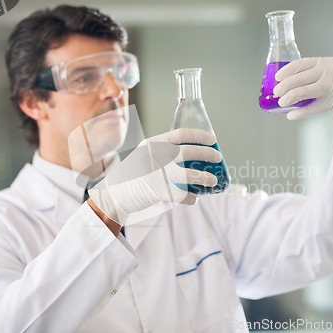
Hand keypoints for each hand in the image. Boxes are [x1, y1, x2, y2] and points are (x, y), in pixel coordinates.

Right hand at [88, 129, 221, 224]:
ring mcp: (157, 173)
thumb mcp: (145, 156)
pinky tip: (194, 198)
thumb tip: (194, 158)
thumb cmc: (134, 175)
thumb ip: (164, 154)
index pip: (180, 134)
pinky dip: (190, 197)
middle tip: (218, 157)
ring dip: (205, 177)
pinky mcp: (158, 191)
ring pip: (189, 174)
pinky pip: (181, 194)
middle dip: (207, 154)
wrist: (114, 194)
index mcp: (153, 144)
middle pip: (188, 152)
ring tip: (213, 180)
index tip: (213, 139)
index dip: (199, 136)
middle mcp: (156, 156)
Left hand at [273, 57, 332, 135]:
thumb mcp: (329, 78)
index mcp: (329, 63)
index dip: (288, 70)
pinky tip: (292, 115)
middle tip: (276, 93)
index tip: (277, 77)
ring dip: (291, 97)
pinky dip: (302, 111)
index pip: (304, 62)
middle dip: (286, 85)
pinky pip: (315, 106)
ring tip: (282, 103)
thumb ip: (312, 79)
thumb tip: (285, 87)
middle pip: (303, 77)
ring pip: (307, 90)